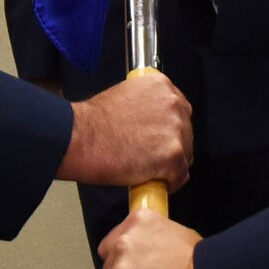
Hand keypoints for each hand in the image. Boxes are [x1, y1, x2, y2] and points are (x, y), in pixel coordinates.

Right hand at [58, 72, 192, 189]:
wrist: (82, 138)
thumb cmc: (94, 121)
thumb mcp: (125, 96)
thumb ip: (146, 105)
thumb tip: (152, 122)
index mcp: (162, 85)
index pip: (179, 109)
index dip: (169, 128)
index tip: (160, 138)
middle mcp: (173, 103)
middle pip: (186, 132)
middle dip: (171, 146)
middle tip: (151, 156)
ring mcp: (176, 129)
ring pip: (185, 155)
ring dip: (170, 165)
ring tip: (148, 170)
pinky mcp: (173, 155)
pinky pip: (180, 175)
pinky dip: (169, 183)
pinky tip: (152, 181)